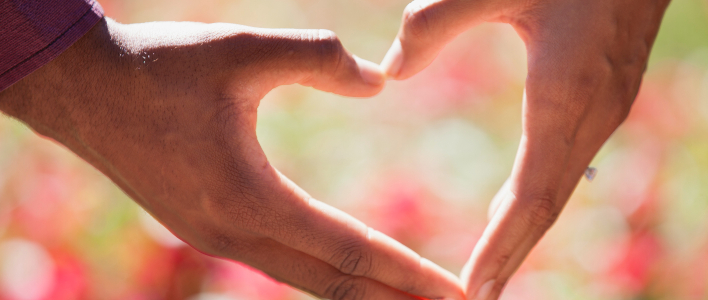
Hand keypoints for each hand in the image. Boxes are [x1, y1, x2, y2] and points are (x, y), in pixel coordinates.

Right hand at [0, 18, 464, 299]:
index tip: (453, 292)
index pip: (348, 251)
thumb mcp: (243, 49)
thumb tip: (379, 82)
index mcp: (249, 198)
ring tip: (408, 298)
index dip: (406, 273)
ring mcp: (216, 239)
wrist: (84, 90)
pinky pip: (278, 264)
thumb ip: (318, 58)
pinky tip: (345, 271)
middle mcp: (233, 234)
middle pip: (331, 286)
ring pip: (303, 281)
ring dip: (358, 293)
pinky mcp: (206, 229)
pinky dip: (321, 275)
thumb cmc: (161, 66)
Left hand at [382, 0, 670, 298]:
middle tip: (475, 298)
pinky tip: (515, 208)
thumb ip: (435, 24)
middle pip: (547, 206)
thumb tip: (388, 72)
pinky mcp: (606, 99)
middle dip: (512, 255)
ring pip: (559, 188)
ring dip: (524, 231)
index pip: (530, 196)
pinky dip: (538, 198)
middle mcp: (593, 116)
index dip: (501, 247)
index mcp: (564, 96)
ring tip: (489, 268)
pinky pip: (566, 165)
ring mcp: (606, 110)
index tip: (473, 289)